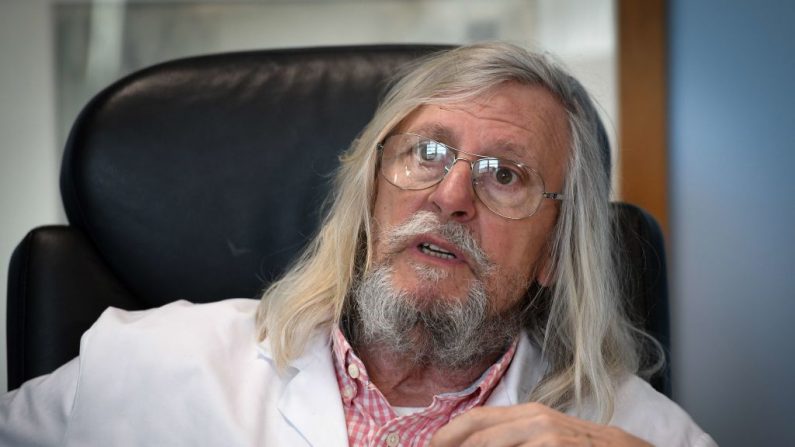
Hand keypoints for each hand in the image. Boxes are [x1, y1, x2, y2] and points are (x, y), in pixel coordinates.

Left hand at [429, 403, 652, 446]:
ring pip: (490, 445)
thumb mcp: (545, 437)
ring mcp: (546, 434)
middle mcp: (533, 418)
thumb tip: (475, 445)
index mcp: (527, 412)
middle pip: (477, 432)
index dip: (447, 435)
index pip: (475, 419)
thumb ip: (514, 438)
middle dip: (451, 446)